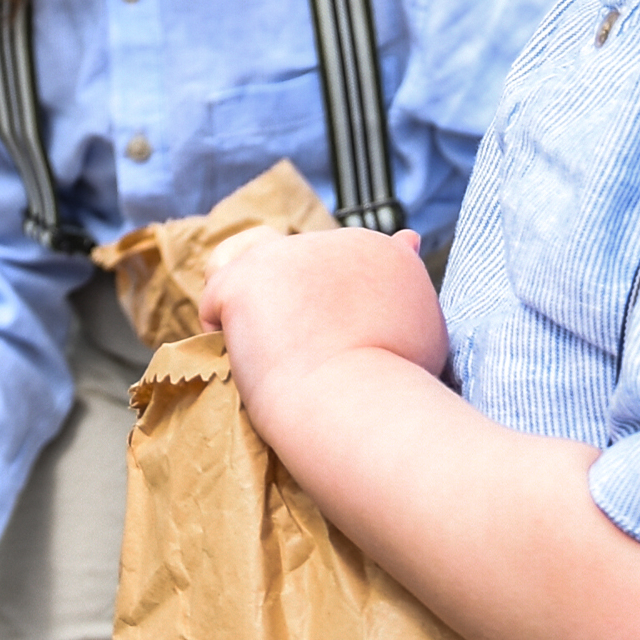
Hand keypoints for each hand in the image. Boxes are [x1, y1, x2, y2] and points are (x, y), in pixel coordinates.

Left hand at [199, 223, 447, 423]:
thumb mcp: (421, 326)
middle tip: (309, 355)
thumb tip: (408, 238)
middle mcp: (335, 239)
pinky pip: (218, 295)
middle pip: (297, 261)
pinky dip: (224, 327)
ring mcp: (289, 253)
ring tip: (271, 348)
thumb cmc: (395, 386)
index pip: (336, 264)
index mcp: (380, 251)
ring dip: (255, 301)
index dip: (328, 309)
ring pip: (253, 264)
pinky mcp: (246, 275)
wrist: (359, 402)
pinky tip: (249, 358)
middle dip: (294, 302)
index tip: (339, 348)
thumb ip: (406, 281)